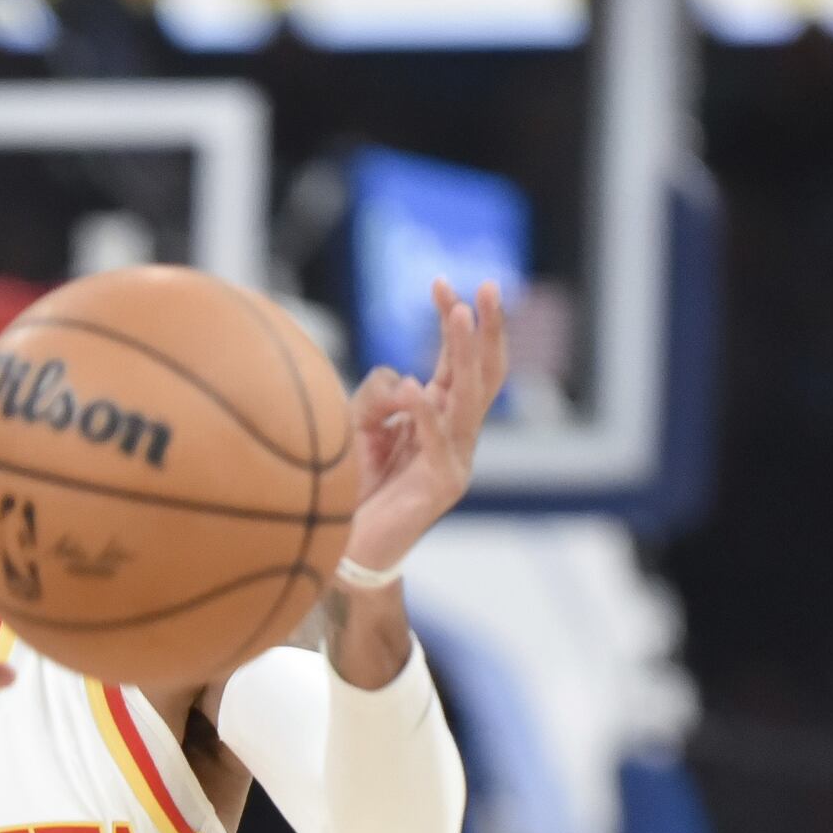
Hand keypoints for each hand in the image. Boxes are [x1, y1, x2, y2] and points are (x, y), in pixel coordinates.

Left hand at [340, 281, 509, 575]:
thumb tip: (402, 382)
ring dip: (465, 352)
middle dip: (487, 327)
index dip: (453, 321)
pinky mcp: (442, 486)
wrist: (346, 550)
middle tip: (485, 285)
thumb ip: (379, 395)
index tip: (440, 282)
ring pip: (469, 397)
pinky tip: (413, 387)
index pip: (456, 360)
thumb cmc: (350, 486)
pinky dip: (425, 413)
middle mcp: (456, 435)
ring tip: (460, 314)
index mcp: (440, 417)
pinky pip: (438, 442)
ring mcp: (456, 460)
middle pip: (483, 372)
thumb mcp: (360, 426)